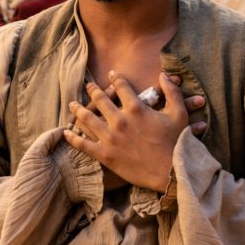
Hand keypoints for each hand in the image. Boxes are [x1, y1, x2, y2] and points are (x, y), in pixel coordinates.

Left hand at [64, 72, 197, 191]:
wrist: (171, 171)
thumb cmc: (177, 142)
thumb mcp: (179, 113)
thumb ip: (172, 91)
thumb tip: (163, 74)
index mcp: (136, 108)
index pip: (122, 87)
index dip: (116, 78)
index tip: (111, 73)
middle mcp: (119, 120)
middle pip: (100, 100)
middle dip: (93, 90)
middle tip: (88, 85)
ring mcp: (110, 138)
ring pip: (87, 119)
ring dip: (78, 109)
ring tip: (73, 104)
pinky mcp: (105, 155)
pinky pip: (83, 144)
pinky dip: (73, 138)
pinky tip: (66, 132)